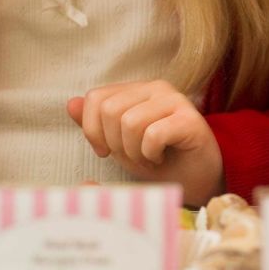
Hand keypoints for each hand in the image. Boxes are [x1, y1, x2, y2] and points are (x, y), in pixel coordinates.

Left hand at [66, 80, 223, 205]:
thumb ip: (95, 124)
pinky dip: (150, 155)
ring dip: (133, 152)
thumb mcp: (118, 144)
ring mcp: (175, 101)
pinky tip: (160, 160)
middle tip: (133, 157)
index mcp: (136, 90)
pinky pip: (152, 135)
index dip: (92, 130)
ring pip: (129, 122)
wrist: (197, 181)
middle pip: (110, 110)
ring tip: (147, 159)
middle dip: (115, 144)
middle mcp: (155, 88)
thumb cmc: (158, 161)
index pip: (96, 98)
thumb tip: (71, 103)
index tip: (105, 152)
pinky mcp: (190, 119)